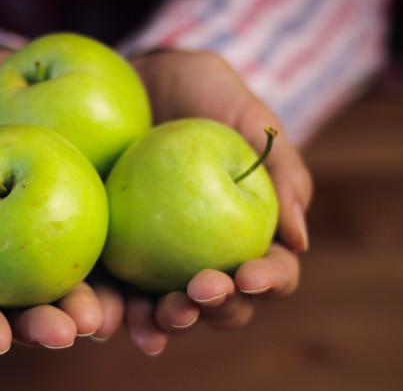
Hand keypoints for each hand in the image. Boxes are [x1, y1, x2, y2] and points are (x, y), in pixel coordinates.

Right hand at [0, 48, 122, 353]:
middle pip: (28, 307)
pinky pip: (129, 256)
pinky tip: (159, 294)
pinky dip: (141, 283)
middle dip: (45, 326)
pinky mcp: (112, 219)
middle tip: (65, 331)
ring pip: (81, 292)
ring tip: (107, 318)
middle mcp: (20, 254)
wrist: (32, 67)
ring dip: (95, 314)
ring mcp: (68, 240)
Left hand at [121, 50, 312, 353]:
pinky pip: (113, 292)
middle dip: (216, 308)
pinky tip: (103, 320)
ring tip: (158, 317)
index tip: (249, 273)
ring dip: (166, 322)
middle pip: (221, 305)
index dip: (267, 281)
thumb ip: (282, 169)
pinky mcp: (114, 255)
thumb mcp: (247, 116)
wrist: (137, 81)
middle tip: (201, 289)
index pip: (269, 273)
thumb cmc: (203, 94)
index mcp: (250, 235)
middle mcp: (206, 258)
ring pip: (168, 310)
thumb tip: (300, 240)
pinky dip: (111, 311)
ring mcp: (159, 262)